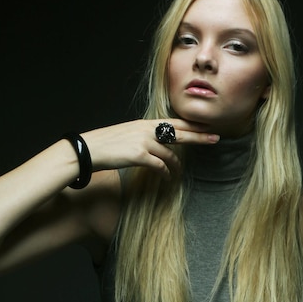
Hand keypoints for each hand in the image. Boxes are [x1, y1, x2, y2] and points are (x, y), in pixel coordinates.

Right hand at [82, 118, 218, 177]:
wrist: (87, 150)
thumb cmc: (105, 146)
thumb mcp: (126, 135)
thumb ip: (143, 137)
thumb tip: (156, 144)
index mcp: (144, 123)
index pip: (174, 122)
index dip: (192, 125)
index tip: (206, 126)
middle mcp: (146, 129)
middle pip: (180, 132)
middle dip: (200, 136)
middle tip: (215, 138)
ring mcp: (143, 141)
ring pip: (170, 155)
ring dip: (177, 166)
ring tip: (179, 174)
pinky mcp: (139, 155)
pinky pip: (160, 166)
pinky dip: (166, 173)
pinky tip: (167, 179)